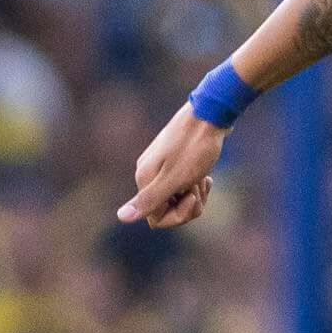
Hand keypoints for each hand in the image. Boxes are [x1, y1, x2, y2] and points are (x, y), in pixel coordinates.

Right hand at [121, 110, 224, 227]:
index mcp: (144, 179)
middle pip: (167, 209)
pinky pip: (183, 185)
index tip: (193, 198)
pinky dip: (197, 184)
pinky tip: (206, 176)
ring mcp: (160, 165)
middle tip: (200, 187)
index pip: (156, 219)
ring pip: (177, 198)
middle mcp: (147, 172)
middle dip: (188, 205)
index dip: (178, 215)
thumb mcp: (174, 179)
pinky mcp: (174, 160)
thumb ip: (149, 200)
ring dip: (194, 194)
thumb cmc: (195, 147)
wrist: (210, 113)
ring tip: (204, 178)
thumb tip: (121, 217)